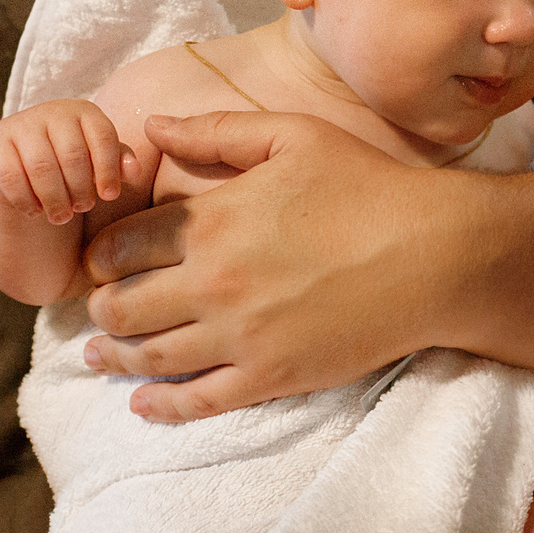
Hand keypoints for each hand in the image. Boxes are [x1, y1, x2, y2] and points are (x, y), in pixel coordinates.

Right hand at [0, 98, 133, 224]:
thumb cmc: (74, 163)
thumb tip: (133, 171)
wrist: (24, 159)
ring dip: (54, 199)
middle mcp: (53, 110)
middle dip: (80, 190)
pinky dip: (25, 200)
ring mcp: (22, 123)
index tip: (109, 196)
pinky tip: (35, 211)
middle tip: (82, 208)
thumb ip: (119, 163)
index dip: (108, 170)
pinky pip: (11, 176)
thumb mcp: (99, 161)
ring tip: (61, 217)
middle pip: (72, 155)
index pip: (103, 136)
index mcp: (85, 112)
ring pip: (41, 168)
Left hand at [79, 111, 446, 421]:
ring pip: (149, 356)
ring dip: (115, 356)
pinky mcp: (271, 376)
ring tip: (101, 355)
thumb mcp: (292, 137)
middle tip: (100, 309)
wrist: (433, 255)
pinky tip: (142, 402)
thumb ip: (216, 131)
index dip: (101, 257)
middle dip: (101, 308)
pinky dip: (160, 405)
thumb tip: (150, 127)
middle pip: (123, 305)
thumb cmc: (368, 188)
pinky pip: (198, 400)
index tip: (101, 263)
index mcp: (213, 221)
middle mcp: (214, 281)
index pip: (121, 246)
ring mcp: (241, 335)